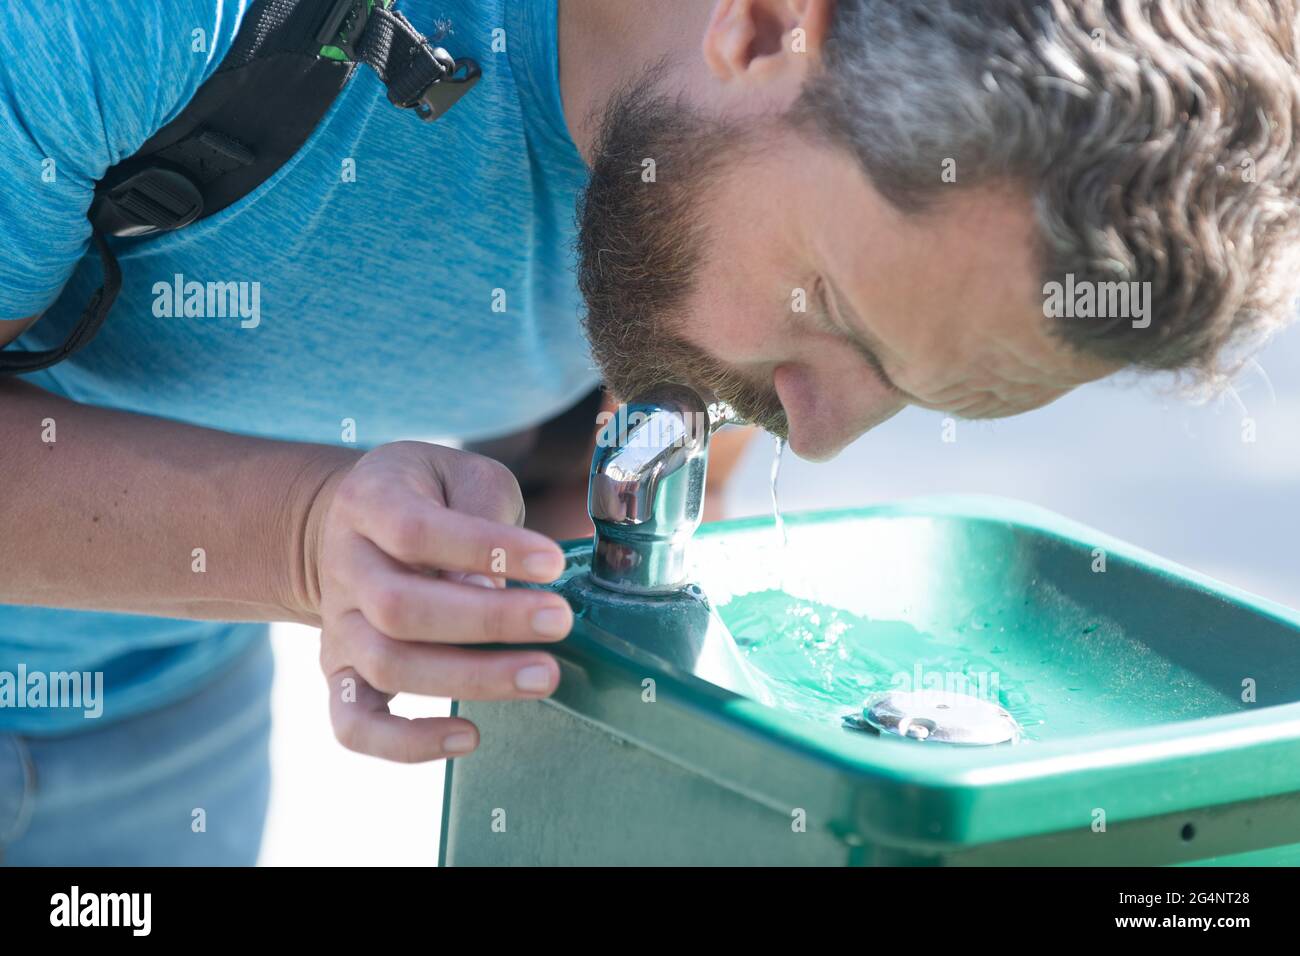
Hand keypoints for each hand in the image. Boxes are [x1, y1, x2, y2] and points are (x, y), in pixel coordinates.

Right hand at [311, 441, 572, 761]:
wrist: (354, 525)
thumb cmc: (431, 497)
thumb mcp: (462, 473)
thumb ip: (482, 512)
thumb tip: (493, 587)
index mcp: (368, 503)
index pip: (415, 530)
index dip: (485, 548)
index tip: (551, 563)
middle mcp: (344, 567)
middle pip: (400, 608)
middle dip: (488, 622)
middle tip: (558, 621)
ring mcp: (336, 625)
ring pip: (388, 665)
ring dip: (470, 678)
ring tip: (542, 676)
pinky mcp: (340, 673)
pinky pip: (354, 725)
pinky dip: (406, 743)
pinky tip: (469, 736)